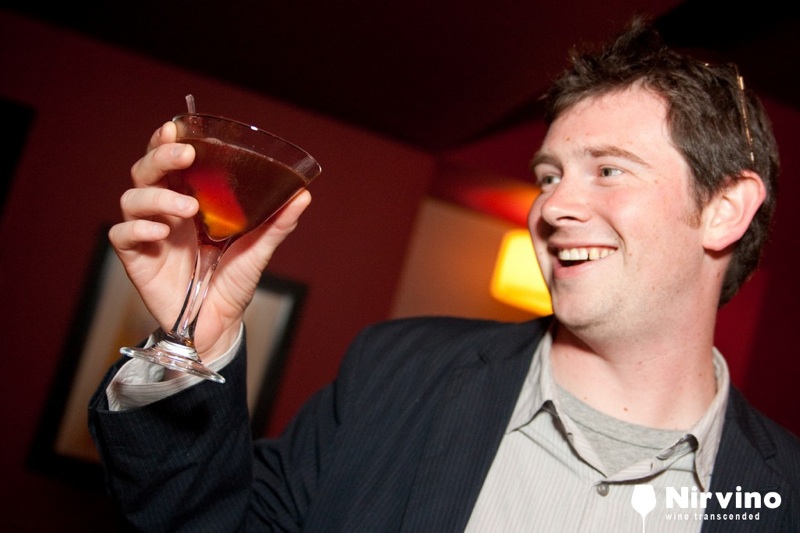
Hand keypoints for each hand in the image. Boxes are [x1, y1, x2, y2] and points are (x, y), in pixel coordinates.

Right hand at [108, 121, 311, 362]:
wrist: (218, 325)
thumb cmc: (233, 282)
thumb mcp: (258, 249)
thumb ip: (277, 223)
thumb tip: (304, 194)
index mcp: (190, 201)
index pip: (170, 162)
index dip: (168, 141)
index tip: (179, 126)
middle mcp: (165, 212)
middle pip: (146, 171)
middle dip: (160, 156)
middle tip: (184, 154)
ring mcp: (149, 234)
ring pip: (132, 198)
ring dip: (156, 195)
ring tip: (186, 207)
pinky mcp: (136, 259)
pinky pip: (123, 234)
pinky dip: (138, 228)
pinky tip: (161, 233)